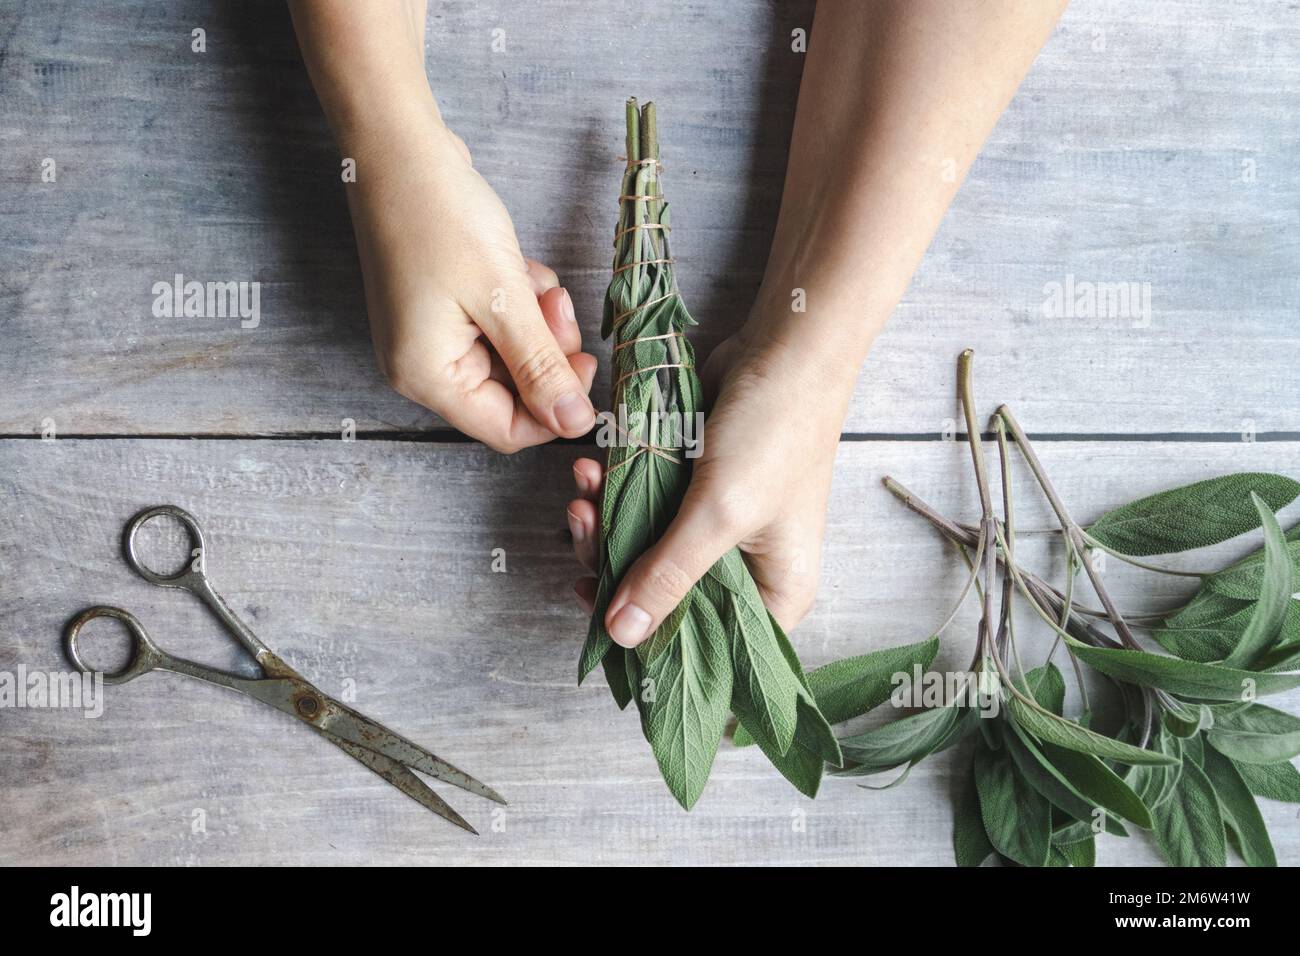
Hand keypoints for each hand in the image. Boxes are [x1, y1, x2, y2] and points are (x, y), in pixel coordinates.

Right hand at [345, 113, 596, 451]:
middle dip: (547, 352)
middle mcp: (423, 365)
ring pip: (512, 355)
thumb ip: (541, 366)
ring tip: (534, 280)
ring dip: (537, 322)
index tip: (587, 364)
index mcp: (428, 376)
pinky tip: (517, 268)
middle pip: (512, 393)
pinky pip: (499, 324)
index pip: (507, 431)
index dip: (555, 408)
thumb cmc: (439, 216)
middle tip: (559, 306)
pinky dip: (520, 302)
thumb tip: (575, 423)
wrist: (397, 147)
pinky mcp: (443, 306)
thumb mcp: (503, 297)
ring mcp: (431, 335)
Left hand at [567, 335, 852, 644]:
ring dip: (603, 522)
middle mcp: (748, 570)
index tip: (596, 613)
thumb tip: (620, 635)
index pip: (707, 648)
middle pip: (664, 600)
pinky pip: (642, 511)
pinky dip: (613, 494)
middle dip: (612, 565)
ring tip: (581, 487)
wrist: (785, 349)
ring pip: (644, 553)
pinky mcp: (694, 494)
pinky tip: (592, 470)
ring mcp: (719, 531)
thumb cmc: (775, 432)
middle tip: (581, 525)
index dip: (649, 641)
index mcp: (777, 594)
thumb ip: (667, 575)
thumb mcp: (720, 513)